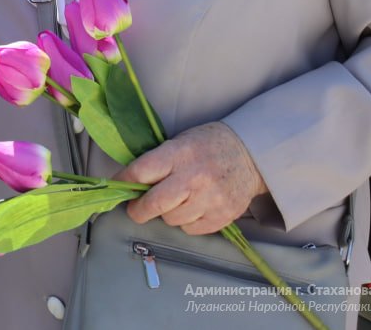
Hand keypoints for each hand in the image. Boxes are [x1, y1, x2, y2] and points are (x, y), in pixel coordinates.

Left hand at [115, 122, 266, 235]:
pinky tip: (192, 208)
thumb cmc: (208, 146)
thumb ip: (158, 161)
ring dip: (166, 214)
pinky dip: (186, 222)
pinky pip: (190, 229)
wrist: (251, 155)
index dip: (124, 181)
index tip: (118, 186)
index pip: (141, 171)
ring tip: (175, 201)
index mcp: (180, 154)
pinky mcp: (222, 217)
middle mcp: (194, 178)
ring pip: (171, 220)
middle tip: (136, 208)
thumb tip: (130, 182)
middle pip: (153, 204)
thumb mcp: (180, 141)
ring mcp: (210, 200)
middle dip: (138, 210)